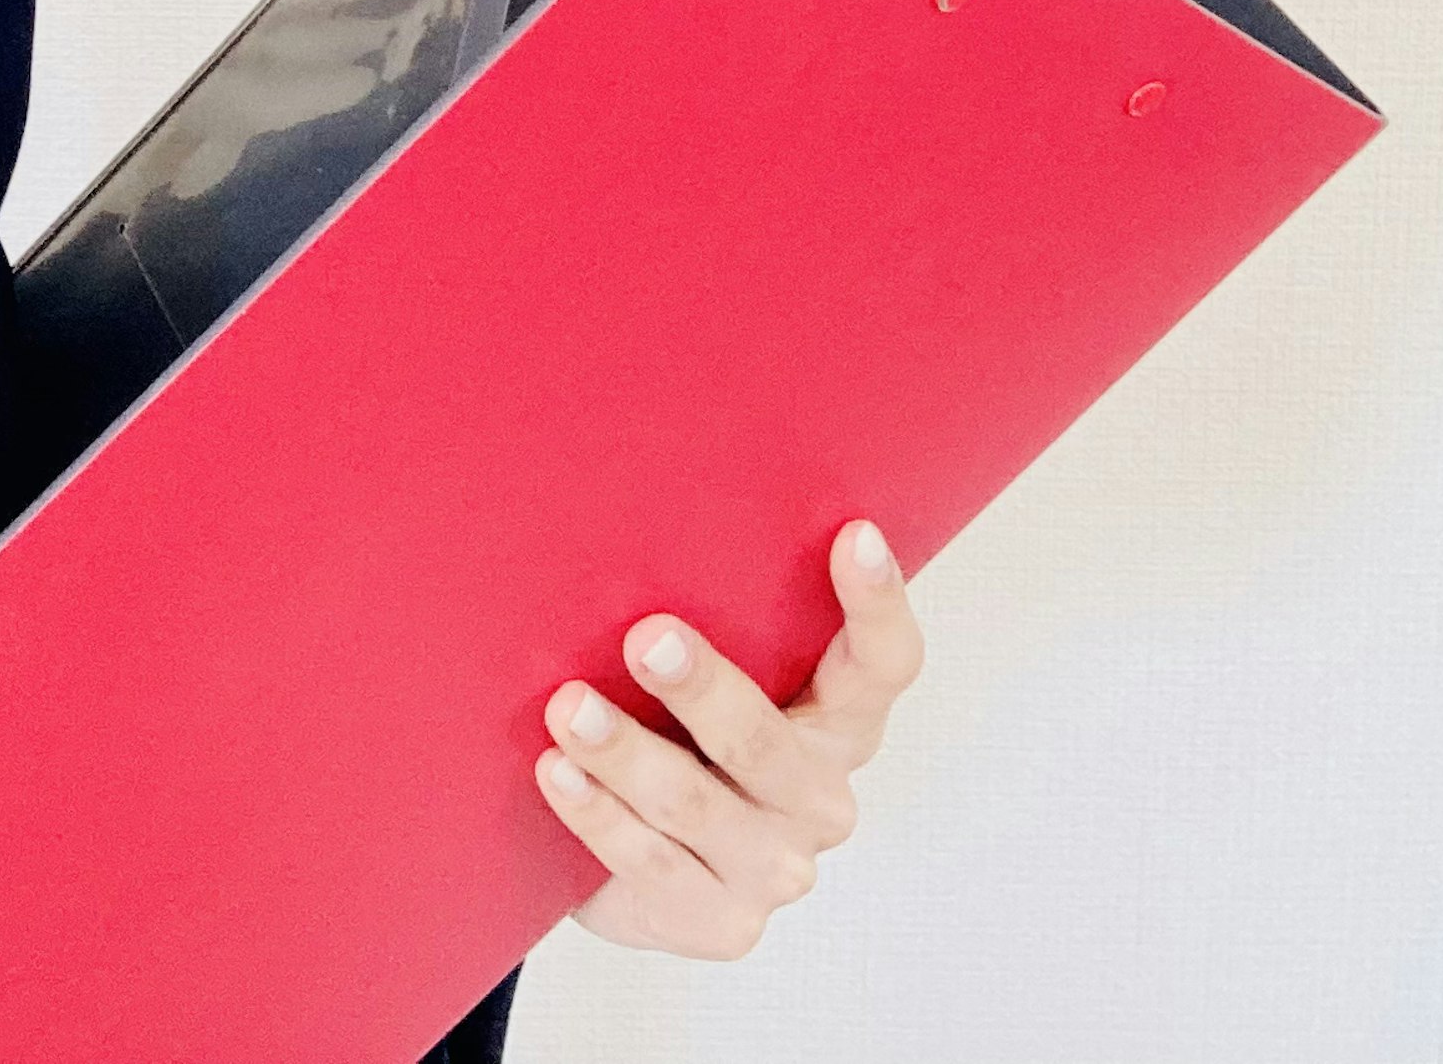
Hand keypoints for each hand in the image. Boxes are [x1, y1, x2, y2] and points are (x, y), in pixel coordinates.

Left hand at [532, 516, 925, 959]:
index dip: (878, 605)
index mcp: (839, 725)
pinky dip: (598, 815)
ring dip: (624, 752)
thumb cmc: (674, 734)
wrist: (629, 863)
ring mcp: (774, 870)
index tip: (855, 535)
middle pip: (767, 743)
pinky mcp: (720, 924)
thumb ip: (718, 625)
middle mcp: (819, 800)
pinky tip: (558, 772)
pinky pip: (651, 863)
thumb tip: (644, 518)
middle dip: (704, 689)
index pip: (884, 665)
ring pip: (695, 804)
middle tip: (646, 637)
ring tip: (568, 708)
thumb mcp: (706, 680)